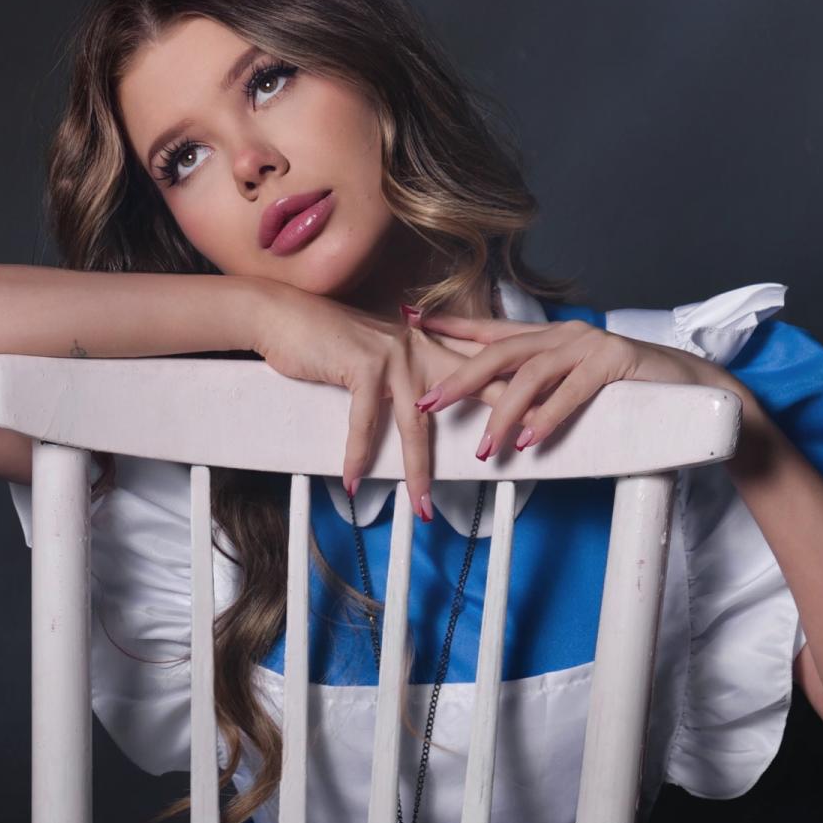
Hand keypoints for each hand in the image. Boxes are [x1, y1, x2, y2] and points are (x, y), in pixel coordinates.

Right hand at [247, 286, 504, 521]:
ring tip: (420, 507)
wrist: (283, 315)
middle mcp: (420, 347)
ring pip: (416, 425)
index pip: (481, 373)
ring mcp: (393, 355)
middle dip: (489, 433)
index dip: (513, 395)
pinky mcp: (364, 365)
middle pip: (466, 398)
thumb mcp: (377, 355)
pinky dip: (357, 454)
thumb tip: (422, 410)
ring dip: (417, 472)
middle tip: (511, 465)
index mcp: (430, 345)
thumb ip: (405, 375)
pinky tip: (352, 480)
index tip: (539, 422)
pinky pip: (366, 421)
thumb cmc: (327, 340)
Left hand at [413, 312, 721, 457]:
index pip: (491, 329)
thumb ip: (538, 391)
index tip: (410, 322)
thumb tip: (495, 412)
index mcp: (550, 337)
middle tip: (428, 402)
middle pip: (500, 352)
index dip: (451, 325)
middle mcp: (565, 334)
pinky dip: (549, 417)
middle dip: (460, 378)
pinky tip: (529, 440)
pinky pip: (573, 390)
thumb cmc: (629, 394)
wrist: (692, 390)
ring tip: (485, 448)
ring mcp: (590, 344)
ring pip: (532, 375)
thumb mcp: (574, 389)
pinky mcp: (616, 361)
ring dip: (503, 414)